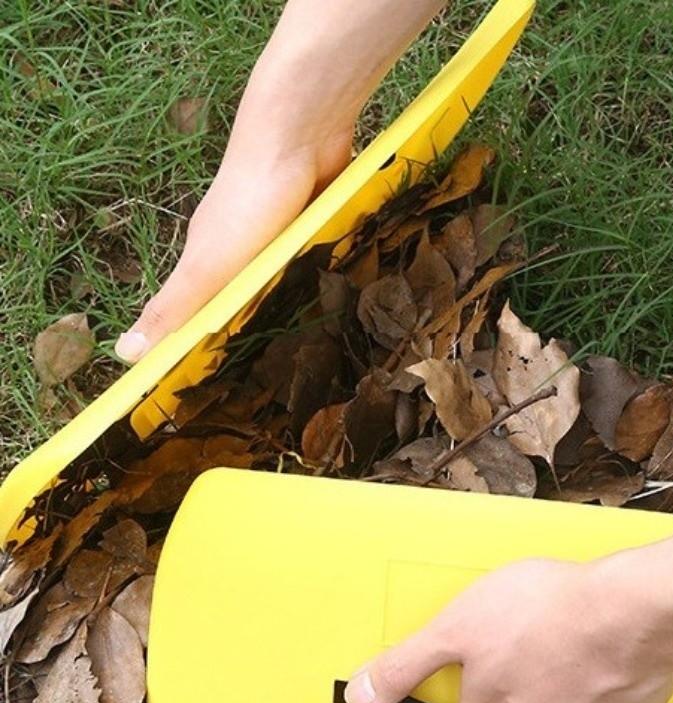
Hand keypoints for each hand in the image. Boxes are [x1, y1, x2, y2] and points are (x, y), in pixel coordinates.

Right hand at [115, 76, 354, 361]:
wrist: (300, 134)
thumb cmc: (250, 201)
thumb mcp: (207, 266)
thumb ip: (174, 308)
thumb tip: (124, 354)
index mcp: (209, 263)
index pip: (199, 317)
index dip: (203, 351)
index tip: (216, 393)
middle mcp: (241, 250)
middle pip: (243, 301)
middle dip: (253, 335)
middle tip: (275, 381)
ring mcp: (279, 234)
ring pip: (284, 282)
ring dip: (293, 309)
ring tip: (313, 354)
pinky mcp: (314, 221)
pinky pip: (319, 259)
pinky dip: (324, 278)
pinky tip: (341, 304)